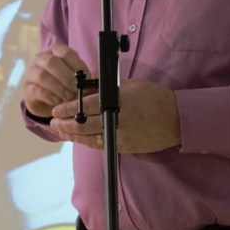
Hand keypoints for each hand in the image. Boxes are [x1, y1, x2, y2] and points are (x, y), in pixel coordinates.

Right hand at [21, 43, 90, 120]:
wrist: (46, 100)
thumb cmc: (63, 84)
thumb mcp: (74, 77)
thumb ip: (82, 77)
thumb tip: (93, 81)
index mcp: (54, 51)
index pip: (65, 52)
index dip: (77, 65)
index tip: (87, 78)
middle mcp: (40, 58)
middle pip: (51, 62)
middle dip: (66, 76)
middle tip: (77, 88)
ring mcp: (31, 73)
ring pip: (42, 76)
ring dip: (59, 88)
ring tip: (69, 97)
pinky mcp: (27, 89)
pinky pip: (37, 91)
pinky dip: (50, 96)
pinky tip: (58, 102)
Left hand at [49, 78, 180, 152]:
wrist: (176, 120)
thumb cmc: (154, 97)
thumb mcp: (132, 85)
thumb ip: (109, 86)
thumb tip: (89, 82)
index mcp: (120, 101)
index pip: (88, 106)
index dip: (70, 108)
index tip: (56, 109)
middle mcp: (119, 120)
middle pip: (86, 125)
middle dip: (66, 124)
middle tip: (53, 122)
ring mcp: (122, 136)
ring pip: (91, 138)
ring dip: (74, 135)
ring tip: (61, 131)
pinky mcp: (125, 147)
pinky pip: (102, 144)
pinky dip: (88, 141)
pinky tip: (78, 138)